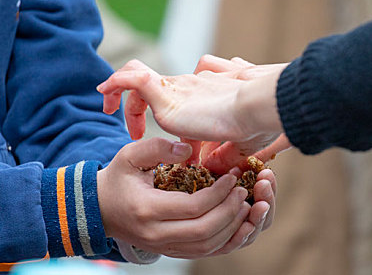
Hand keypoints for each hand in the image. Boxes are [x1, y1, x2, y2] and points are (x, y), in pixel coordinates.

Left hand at [97, 57, 290, 172]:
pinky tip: (104, 93)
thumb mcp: (238, 145)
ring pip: (138, 75)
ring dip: (121, 91)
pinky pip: (133, 79)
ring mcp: (177, 88)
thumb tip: (211, 168)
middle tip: (134, 131)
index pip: (180, 99)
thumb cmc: (257, 125)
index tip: (182, 152)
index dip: (174, 121)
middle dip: (138, 106)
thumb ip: (224, 154)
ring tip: (108, 108)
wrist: (257, 109)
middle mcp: (190, 86)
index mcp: (205, 96)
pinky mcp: (166, 94)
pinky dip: (117, 83)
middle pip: (155, 85)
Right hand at [97, 137, 271, 257]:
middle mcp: (156, 234)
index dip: (219, 193)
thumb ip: (157, 147)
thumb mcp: (129, 154)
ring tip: (243, 205)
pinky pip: (203, 252)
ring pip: (207, 246)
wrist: (99, 209)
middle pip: (204, 231)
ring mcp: (163, 247)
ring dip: (231, 228)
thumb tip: (187, 150)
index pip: (193, 207)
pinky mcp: (171, 251)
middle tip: (243, 191)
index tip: (231, 177)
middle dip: (230, 211)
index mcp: (147, 209)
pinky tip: (237, 224)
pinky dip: (224, 241)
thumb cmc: (118, 178)